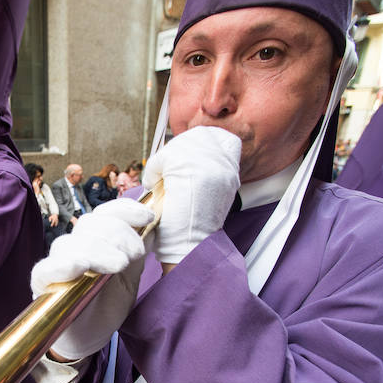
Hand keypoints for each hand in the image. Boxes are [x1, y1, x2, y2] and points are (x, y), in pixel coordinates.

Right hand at [31, 199, 153, 359]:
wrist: (90, 337)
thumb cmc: (107, 306)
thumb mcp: (130, 278)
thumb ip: (136, 253)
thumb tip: (150, 226)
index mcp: (95, 240)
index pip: (104, 213)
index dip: (125, 210)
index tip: (147, 218)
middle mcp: (74, 246)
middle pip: (90, 224)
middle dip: (118, 234)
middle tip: (134, 255)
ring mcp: (57, 263)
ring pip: (70, 243)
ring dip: (98, 250)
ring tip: (119, 265)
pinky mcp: (42, 284)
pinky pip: (46, 269)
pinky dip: (62, 265)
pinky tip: (78, 267)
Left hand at [142, 126, 240, 263]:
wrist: (190, 246)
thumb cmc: (192, 225)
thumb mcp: (209, 191)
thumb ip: (204, 169)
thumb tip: (184, 152)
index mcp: (230, 169)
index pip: (217, 137)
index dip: (196, 142)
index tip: (182, 156)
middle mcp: (223, 164)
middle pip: (197, 136)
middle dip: (176, 149)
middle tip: (164, 169)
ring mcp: (208, 165)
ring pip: (178, 145)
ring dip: (163, 160)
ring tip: (158, 179)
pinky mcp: (188, 170)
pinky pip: (164, 157)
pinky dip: (153, 169)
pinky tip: (152, 184)